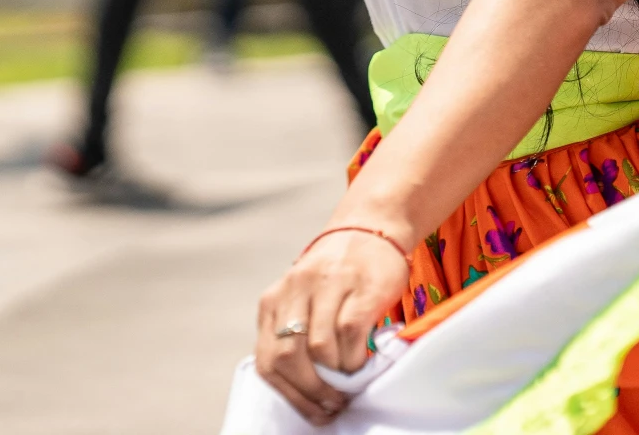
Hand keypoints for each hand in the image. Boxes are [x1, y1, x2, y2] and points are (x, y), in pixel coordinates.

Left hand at [254, 229, 410, 424]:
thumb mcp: (303, 300)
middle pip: (287, 357)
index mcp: (274, 299)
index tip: (312, 411)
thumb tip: (303, 391)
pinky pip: (350, 334)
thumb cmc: (338, 276)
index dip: (290, 395)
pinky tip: (361, 361)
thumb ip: (295, 335)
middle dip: (310, 390)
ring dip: (335, 377)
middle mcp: (295, 289)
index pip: (266, 361)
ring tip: (349, 384)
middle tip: (332, 404)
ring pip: (318, 349)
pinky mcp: (360, 286)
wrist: (372, 228)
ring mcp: (328, 284)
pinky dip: (355, 357)